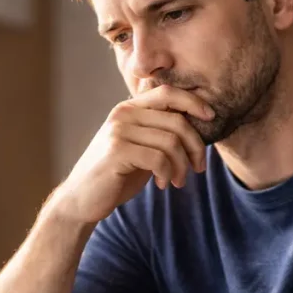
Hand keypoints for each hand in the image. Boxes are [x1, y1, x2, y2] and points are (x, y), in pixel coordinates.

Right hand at [51, 86, 214, 225]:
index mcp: (128, 109)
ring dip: (182, 166)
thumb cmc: (116, 175)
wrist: (81, 200)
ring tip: (177, 181)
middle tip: (198, 168)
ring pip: (171, 142)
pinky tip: (162, 184)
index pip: (167, 92)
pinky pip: (159, 159)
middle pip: (176, 121)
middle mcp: (122, 114)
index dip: (193, 101)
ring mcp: (118, 131)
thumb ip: (159, 133)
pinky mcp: (117, 152)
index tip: (211, 118)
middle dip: (195, 147)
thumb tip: (197, 125)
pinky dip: (167, 174)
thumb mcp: (140, 148)